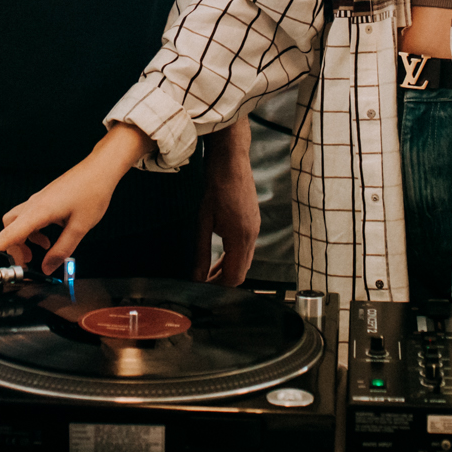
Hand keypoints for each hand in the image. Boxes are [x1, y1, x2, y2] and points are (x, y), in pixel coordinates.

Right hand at [0, 124, 153, 274]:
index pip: (9, 235)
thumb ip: (63, 250)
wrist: (100, 169)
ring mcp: (38, 201)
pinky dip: (33, 232)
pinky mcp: (44, 200)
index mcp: (39, 211)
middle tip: (27, 263)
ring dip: (23, 241)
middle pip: (8, 230)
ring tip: (41, 252)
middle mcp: (34, 205)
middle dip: (12, 249)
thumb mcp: (80, 227)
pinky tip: (48, 239)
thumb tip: (48, 267)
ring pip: (17, 223)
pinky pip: (29, 218)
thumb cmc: (93, 191)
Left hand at [196, 121, 259, 285]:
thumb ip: (201, 253)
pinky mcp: (254, 222)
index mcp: (241, 238)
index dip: (218, 287)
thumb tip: (196, 277)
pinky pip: (246, 248)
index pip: (234, 277)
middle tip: (203, 284)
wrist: (231, 161)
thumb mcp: (203, 222)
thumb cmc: (215, 186)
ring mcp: (255, 228)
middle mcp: (252, 236)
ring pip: (244, 260)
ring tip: (208, 272)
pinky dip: (234, 256)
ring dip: (228, 268)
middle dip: (223, 281)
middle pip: (241, 272)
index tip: (203, 290)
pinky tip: (220, 254)